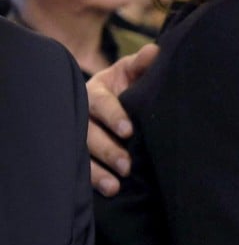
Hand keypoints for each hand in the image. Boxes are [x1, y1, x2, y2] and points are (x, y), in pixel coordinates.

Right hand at [88, 44, 158, 195]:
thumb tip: (155, 53)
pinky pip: (80, 167)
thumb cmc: (126, 84)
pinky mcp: (79, 152)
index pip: (100, 102)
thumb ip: (141, 65)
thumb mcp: (132, 72)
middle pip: (88, 132)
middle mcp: (81, 113)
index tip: (128, 130)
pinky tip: (107, 192)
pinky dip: (92, 180)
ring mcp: (77, 134)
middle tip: (126, 165)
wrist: (116, 97)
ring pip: (80, 153)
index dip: (113, 115)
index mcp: (94, 91)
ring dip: (96, 171)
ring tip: (114, 186)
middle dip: (107, 149)